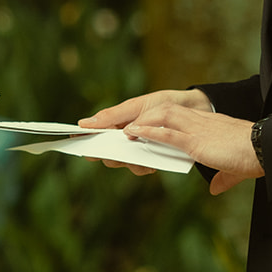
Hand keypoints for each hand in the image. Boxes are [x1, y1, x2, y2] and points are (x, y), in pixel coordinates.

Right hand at [79, 89, 212, 175]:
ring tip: (137, 158)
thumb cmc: (164, 103)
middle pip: (108, 154)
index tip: (75, 143)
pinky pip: (143, 168)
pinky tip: (152, 165)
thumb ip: (113, 115)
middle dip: (110, 155)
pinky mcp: (154, 157)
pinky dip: (145, 167)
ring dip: (129, 162)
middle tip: (116, 153)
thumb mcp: (137, 105)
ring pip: (124, 163)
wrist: (196, 108)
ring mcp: (139, 149)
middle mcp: (125, 139)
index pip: (95, 135)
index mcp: (118, 124)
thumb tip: (84, 123)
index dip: (84, 141)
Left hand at [122, 105, 261, 196]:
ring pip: (162, 116)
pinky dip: (149, 131)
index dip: (159, 120)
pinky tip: (135, 133)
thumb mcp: (234, 168)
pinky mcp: (197, 142)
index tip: (144, 126)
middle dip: (144, 116)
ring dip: (141, 121)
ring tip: (125, 131)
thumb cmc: (255, 157)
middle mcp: (200, 122)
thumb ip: (222, 177)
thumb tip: (214, 188)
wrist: (267, 150)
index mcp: (208, 125)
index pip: (177, 117)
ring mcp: (197, 130)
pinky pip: (168, 133)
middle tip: (128, 127)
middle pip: (165, 111)